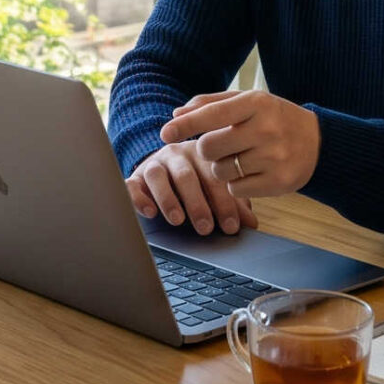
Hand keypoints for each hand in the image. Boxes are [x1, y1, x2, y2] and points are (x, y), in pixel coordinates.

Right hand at [125, 140, 259, 235]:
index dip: (224, 202)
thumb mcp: (216, 191)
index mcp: (203, 155)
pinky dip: (139, 197)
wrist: (163, 169)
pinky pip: (132, 184)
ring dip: (168, 199)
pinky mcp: (134, 177)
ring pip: (158, 176)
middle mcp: (177, 155)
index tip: (231, 227)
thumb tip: (251, 224)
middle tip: (205, 227)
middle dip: (197, 204)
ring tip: (178, 221)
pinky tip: (150, 213)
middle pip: (187, 176)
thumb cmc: (197, 183)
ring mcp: (154, 164)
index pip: (214, 176)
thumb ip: (234, 204)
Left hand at [159, 90, 320, 198]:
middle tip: (219, 147)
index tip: (165, 134)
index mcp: (256, 103)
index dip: (185, 126)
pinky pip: (236, 190)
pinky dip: (236, 184)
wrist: (319, 143)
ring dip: (221, 168)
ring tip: (240, 158)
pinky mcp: (279, 182)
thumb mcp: (249, 102)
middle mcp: (266, 129)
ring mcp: (274, 157)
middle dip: (207, 150)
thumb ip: (211, 105)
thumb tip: (176, 115)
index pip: (212, 115)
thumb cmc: (274, 119)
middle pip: (209, 148)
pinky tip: (252, 172)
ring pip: (220, 172)